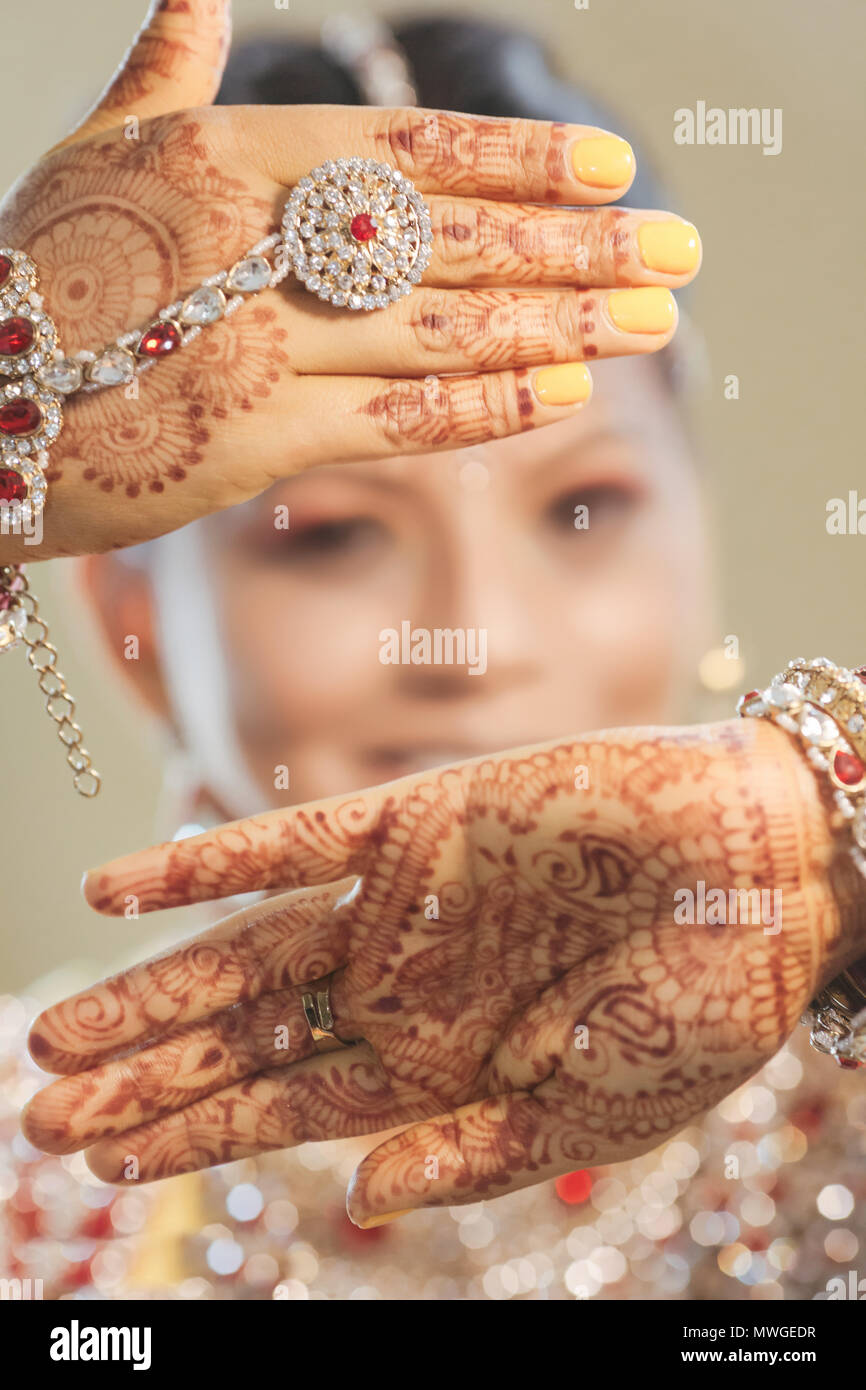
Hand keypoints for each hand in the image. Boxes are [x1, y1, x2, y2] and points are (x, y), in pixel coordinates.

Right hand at [0, 0, 699, 561]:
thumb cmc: (37, 279)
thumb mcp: (95, 158)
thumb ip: (164, 77)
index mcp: (218, 154)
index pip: (404, 149)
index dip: (520, 159)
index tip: (614, 169)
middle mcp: (245, 241)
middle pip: (449, 238)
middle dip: (575, 246)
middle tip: (677, 255)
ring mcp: (248, 344)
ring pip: (437, 330)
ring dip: (556, 327)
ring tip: (649, 324)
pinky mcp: (248, 443)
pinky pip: (392, 420)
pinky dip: (482, 408)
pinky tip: (561, 394)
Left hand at [23, 718, 863, 1225]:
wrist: (769, 882)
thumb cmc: (702, 1009)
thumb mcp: (593, 1119)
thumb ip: (474, 1154)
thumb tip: (355, 1202)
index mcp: (440, 1062)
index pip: (286, 1108)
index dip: (193, 1137)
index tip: (101, 1164)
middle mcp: (402, 985)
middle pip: (243, 1041)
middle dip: (145, 1079)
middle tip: (41, 1114)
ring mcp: (399, 906)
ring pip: (242, 956)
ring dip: (150, 991)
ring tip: (58, 1038)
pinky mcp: (414, 824)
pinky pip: (286, 848)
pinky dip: (200, 868)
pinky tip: (119, 891)